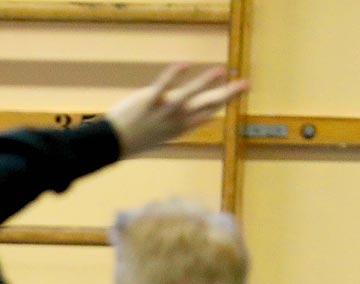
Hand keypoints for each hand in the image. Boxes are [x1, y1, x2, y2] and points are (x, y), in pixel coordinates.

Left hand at [103, 64, 247, 157]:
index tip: (241, 88)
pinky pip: (163, 86)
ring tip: (221, 70)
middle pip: (207, 105)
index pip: (209, 112)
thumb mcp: (162, 132)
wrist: (113, 143)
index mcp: (183, 127)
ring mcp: (164, 112)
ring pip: (188, 96)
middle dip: (228, 94)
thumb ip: (177, 121)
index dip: (225, 99)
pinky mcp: (149, 102)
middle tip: (246, 84)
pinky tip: (185, 63)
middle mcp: (177, 120)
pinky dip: (173, 74)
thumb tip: (188, 114)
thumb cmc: (137, 137)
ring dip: (205, 83)